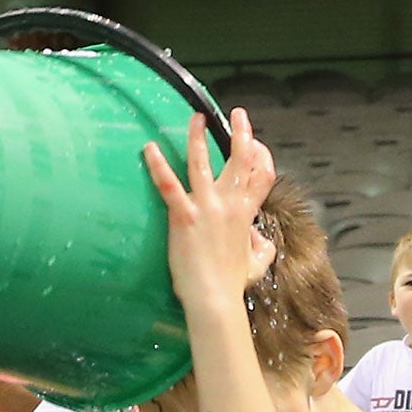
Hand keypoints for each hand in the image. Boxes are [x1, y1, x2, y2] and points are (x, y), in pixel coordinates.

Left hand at [142, 109, 277, 315]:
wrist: (214, 298)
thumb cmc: (232, 283)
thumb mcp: (258, 264)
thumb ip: (261, 247)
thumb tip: (260, 238)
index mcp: (246, 214)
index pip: (262, 176)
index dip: (262, 156)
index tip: (256, 141)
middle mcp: (229, 206)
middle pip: (240, 161)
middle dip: (241, 134)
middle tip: (238, 114)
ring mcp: (206, 209)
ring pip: (203, 164)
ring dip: (198, 138)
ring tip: (195, 118)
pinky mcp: (183, 216)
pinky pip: (168, 185)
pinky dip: (158, 165)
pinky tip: (149, 148)